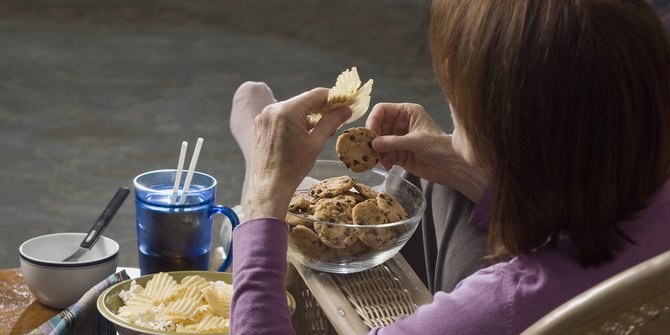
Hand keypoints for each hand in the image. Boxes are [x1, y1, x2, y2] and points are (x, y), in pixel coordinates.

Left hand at [244, 88, 351, 220]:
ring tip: (318, 131)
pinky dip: (292, 121)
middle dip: (320, 108)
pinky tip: (301, 134)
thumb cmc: (293, 167)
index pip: (316, 94)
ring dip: (306, 116)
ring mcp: (263, 116)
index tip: (345, 103)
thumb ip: (330, 122)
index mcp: (288, 110)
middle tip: (335, 120)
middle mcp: (273, 108)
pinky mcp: (259, 125)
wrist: (269, 186)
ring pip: (292, 108)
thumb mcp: (316, 143)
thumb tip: (346, 109)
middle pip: (303, 100)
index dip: (333, 97)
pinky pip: (280, 116)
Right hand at [366, 102, 486, 201]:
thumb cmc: (440, 147)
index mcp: (407, 113)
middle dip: (373, 138)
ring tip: (380, 160)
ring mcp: (399, 139)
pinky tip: (388, 165)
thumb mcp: (417, 141)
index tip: (369, 132)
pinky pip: (384, 155)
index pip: (382, 110)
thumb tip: (374, 143)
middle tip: (370, 149)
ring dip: (377, 151)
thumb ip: (394, 142)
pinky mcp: (399, 154)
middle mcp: (401, 124)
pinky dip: (383, 160)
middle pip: (378, 127)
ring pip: (379, 142)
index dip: (373, 119)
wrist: (452, 167)